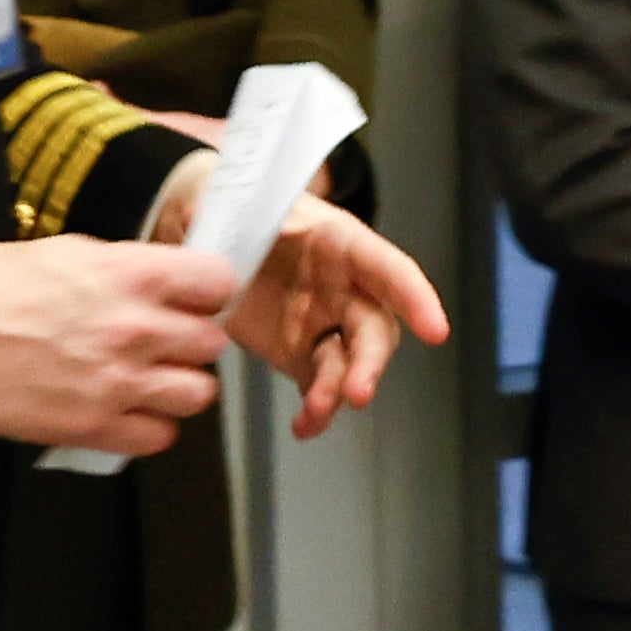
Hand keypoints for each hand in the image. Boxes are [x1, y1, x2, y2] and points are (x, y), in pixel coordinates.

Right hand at [0, 236, 235, 454]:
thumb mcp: (68, 252)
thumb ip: (125, 270)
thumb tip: (159, 285)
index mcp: (132, 275)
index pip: (219, 282)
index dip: (208, 292)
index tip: (192, 299)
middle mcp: (137, 329)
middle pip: (211, 344)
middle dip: (190, 342)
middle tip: (162, 343)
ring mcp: (118, 382)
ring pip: (198, 394)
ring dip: (177, 388)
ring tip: (147, 381)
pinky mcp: (92, 426)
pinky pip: (158, 437)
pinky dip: (148, 428)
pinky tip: (123, 413)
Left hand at [223, 197, 450, 439]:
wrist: (210, 236)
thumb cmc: (234, 209)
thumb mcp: (234, 203)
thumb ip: (227, 219)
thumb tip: (196, 225)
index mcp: (338, 242)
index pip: (388, 267)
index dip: (416, 298)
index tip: (434, 331)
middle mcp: (345, 286)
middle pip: (375, 327)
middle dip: (371, 363)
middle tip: (356, 393)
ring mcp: (327, 323)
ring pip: (351, 364)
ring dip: (339, 392)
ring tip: (313, 414)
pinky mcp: (303, 354)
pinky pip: (321, 387)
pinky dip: (317, 411)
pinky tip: (303, 427)